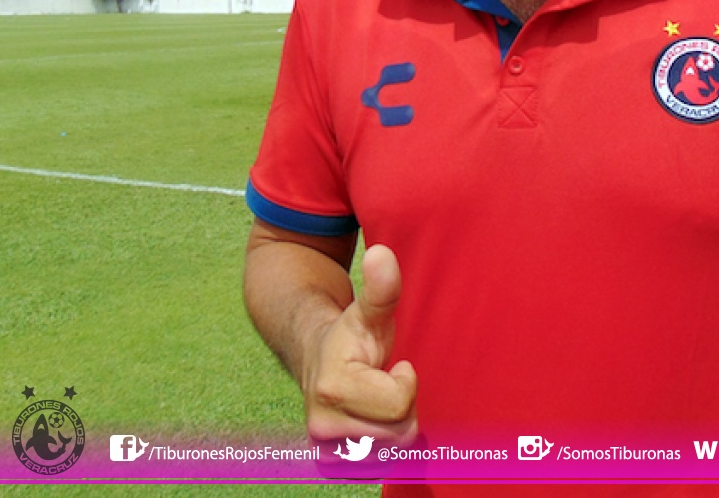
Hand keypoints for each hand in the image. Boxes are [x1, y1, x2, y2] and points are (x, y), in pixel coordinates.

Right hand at [302, 244, 417, 444]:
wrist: (313, 355)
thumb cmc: (351, 334)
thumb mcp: (369, 311)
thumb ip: (382, 287)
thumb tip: (382, 254)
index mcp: (333, 389)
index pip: (400, 404)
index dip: (405, 381)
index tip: (394, 365)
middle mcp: (323, 427)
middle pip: (400, 433)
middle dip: (400, 405)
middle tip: (383, 382)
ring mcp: (325, 449)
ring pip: (392, 451)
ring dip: (392, 424)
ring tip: (376, 398)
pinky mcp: (329, 464)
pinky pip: (380, 464)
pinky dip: (384, 444)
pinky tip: (371, 419)